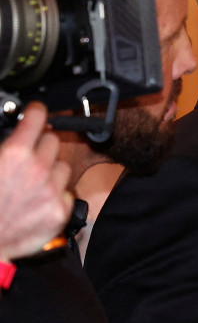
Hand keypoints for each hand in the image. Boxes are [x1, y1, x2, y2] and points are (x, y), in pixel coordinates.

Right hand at [0, 102, 71, 262]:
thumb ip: (3, 149)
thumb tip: (12, 136)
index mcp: (15, 155)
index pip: (37, 119)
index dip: (36, 113)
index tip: (37, 112)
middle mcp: (38, 170)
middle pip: (53, 141)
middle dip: (41, 144)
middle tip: (29, 155)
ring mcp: (52, 191)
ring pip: (63, 166)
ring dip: (51, 170)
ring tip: (33, 182)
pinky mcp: (61, 210)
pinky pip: (67, 192)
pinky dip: (56, 194)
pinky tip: (38, 200)